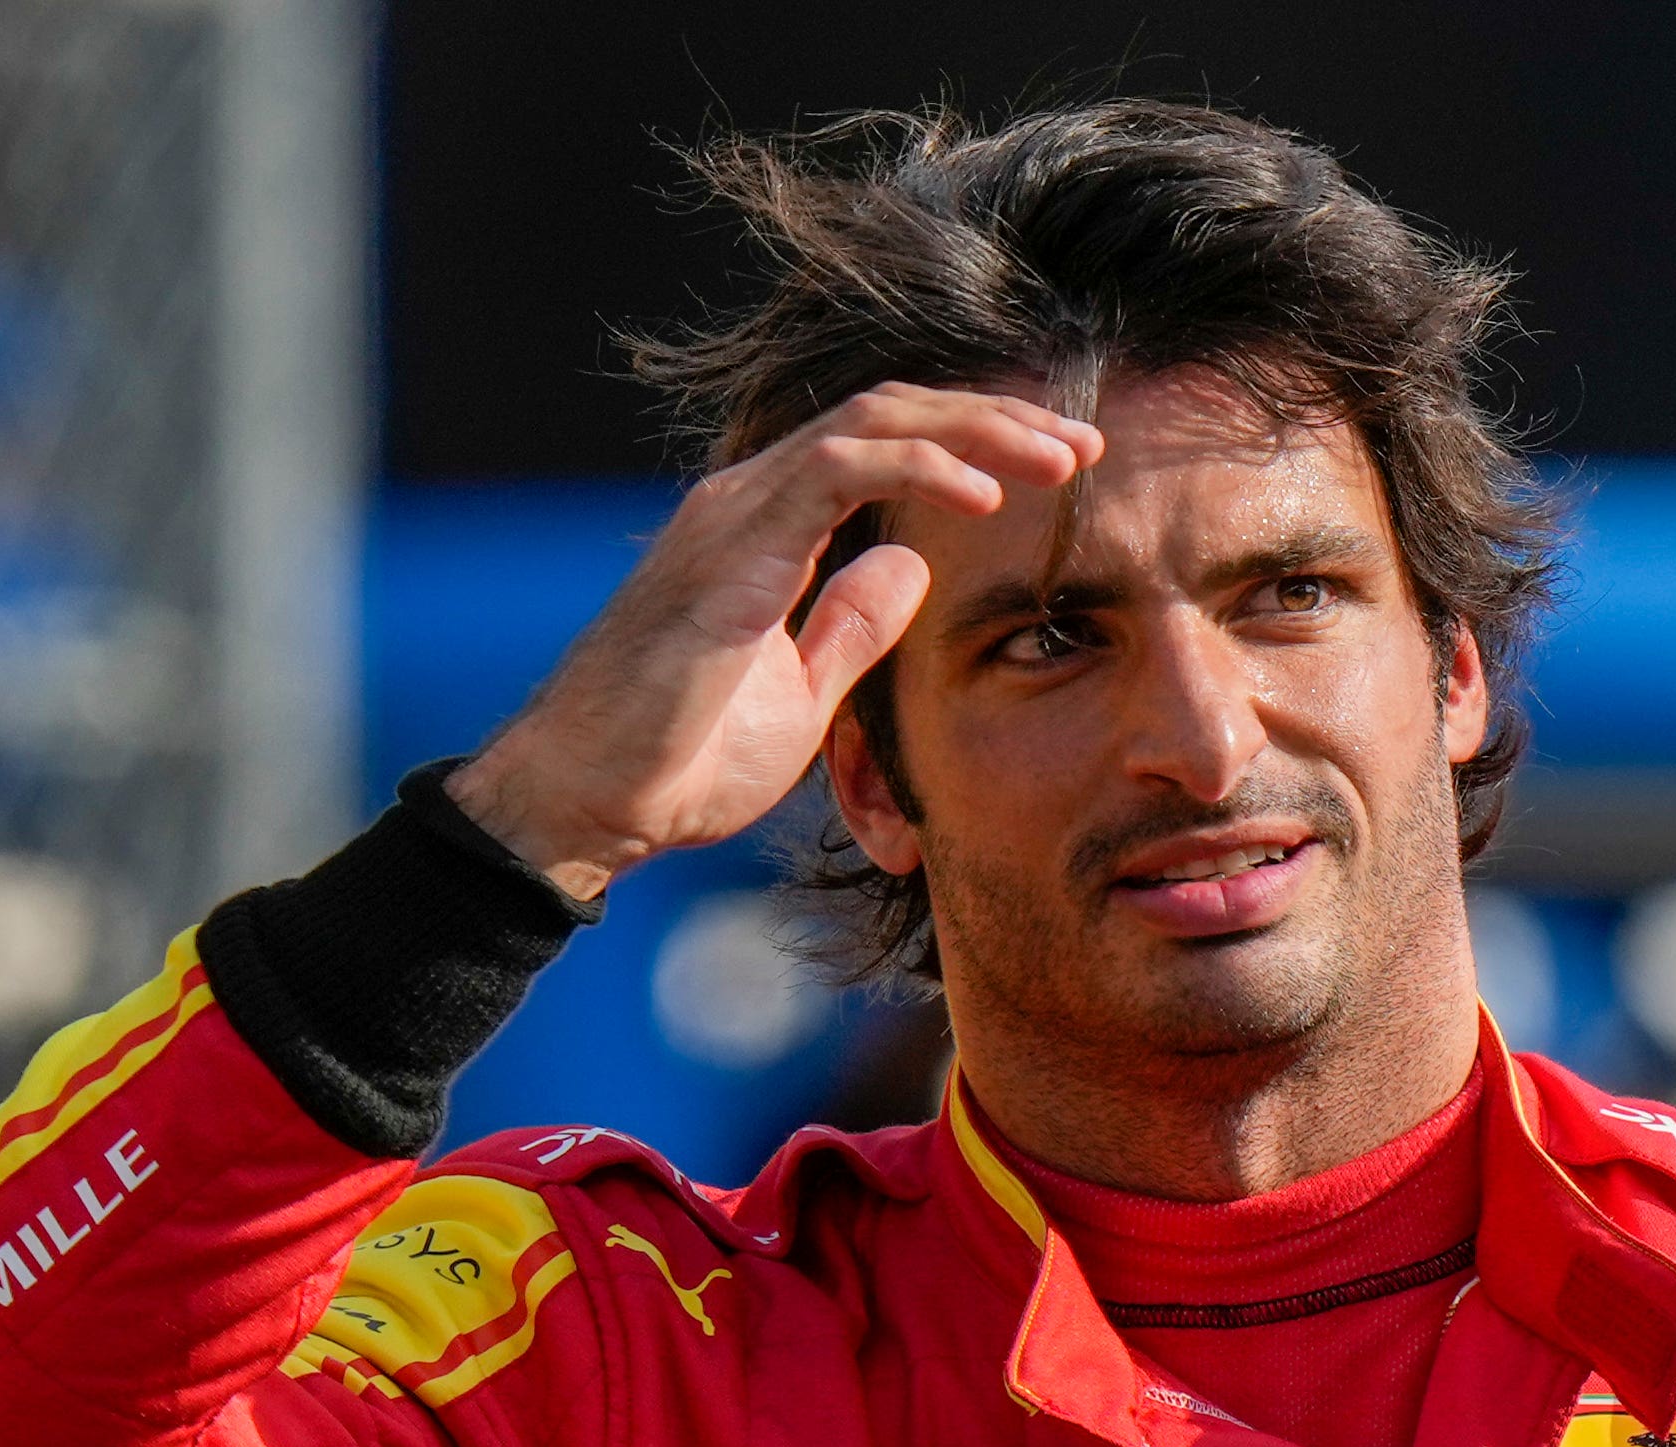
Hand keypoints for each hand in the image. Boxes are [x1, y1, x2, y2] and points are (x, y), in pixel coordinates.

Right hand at [445, 383, 1099, 900]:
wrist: (588, 803)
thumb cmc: (677, 761)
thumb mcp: (801, 695)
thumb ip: (851, 627)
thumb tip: (912, 568)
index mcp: (767, 527)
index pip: (885, 445)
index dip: (977, 443)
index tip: (1061, 471)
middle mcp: (750, 498)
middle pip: (892, 413)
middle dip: (998, 419)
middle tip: (1086, 444)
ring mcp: (737, 513)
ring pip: (875, 421)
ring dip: (980, 431)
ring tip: (1061, 458)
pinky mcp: (734, 545)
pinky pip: (841, 470)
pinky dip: (923, 467)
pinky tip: (990, 494)